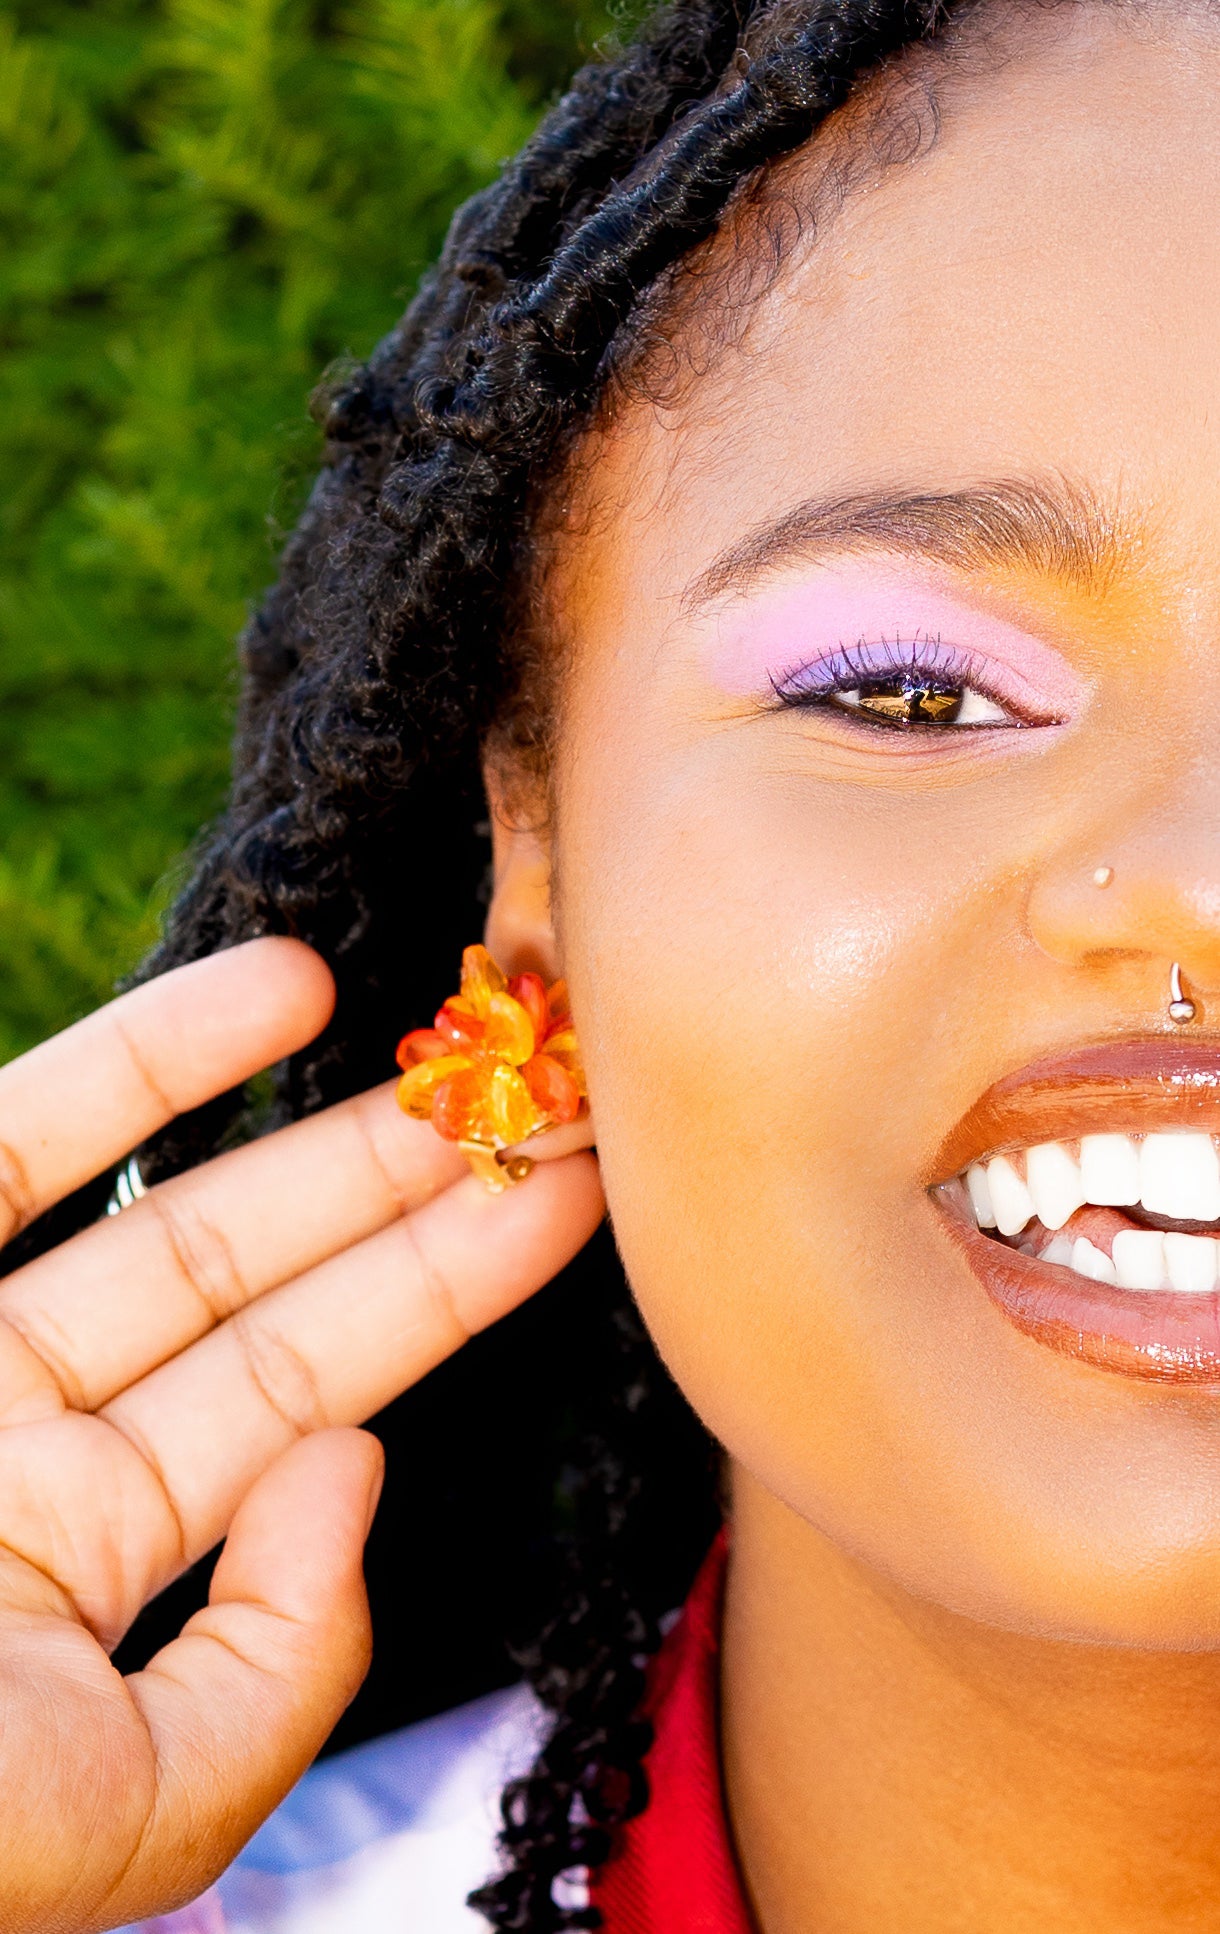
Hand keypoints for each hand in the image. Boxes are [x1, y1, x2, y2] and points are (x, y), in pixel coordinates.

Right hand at [0, 938, 603, 1931]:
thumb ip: (281, 1662)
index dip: (444, 1295)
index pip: (308, 1403)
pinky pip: (17, 1143)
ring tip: (453, 1044)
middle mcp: (24, 1448)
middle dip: (406, 1198)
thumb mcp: (132, 1805)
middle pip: (259, 1297)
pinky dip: (151, 1055)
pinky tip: (286, 981)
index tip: (566, 1198)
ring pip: (155, 1210)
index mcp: (85, 1568)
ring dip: (307, 1119)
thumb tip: (355, 1465)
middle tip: (549, 1097)